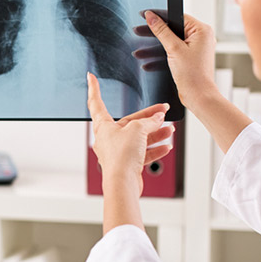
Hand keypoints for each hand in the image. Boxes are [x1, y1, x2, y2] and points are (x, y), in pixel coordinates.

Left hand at [87, 73, 173, 196]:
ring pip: (138, 138)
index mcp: (103, 126)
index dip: (94, 88)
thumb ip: (148, 122)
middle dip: (148, 117)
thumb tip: (158, 119)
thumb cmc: (121, 157)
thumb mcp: (137, 130)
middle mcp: (108, 138)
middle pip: (129, 122)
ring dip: (155, 133)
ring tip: (170, 130)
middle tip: (163, 111)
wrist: (123, 184)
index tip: (90, 77)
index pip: (96, 102)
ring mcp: (118, 152)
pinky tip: (166, 146)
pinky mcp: (127, 164)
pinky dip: (154, 149)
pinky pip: (142, 153)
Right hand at [132, 10, 217, 108]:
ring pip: (171, 42)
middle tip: (138, 31)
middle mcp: (201, 37)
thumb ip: (161, 31)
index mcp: (202, 31)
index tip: (146, 14)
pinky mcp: (191, 58)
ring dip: (154, 48)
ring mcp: (196, 48)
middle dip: (154, 34)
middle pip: (173, 29)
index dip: (160, 15)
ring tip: (139, 52)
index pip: (177, 17)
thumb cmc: (193, 74)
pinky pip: (174, 52)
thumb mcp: (173, 49)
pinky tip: (147, 63)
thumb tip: (151, 16)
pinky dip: (162, 56)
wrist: (198, 96)